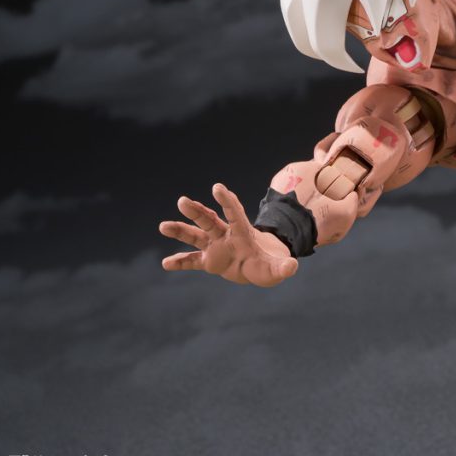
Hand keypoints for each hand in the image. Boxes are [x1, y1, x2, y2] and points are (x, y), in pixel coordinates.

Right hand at [159, 183, 297, 286]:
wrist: (259, 267)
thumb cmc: (268, 263)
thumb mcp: (277, 268)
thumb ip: (283, 267)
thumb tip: (292, 267)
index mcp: (243, 232)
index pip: (234, 212)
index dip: (227, 201)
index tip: (217, 188)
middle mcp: (226, 235)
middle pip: (209, 219)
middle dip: (196, 210)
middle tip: (182, 201)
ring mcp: (216, 247)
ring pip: (195, 236)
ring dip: (180, 230)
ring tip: (163, 226)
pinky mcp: (209, 261)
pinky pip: (192, 261)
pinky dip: (180, 262)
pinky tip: (166, 263)